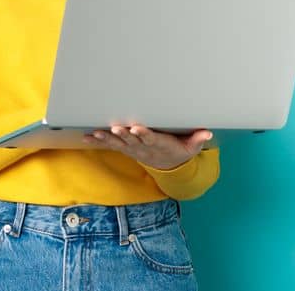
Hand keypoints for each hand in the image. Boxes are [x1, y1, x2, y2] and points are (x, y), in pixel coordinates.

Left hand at [81, 125, 212, 170]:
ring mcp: (133, 149)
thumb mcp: (192, 148)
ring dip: (107, 138)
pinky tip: (86, 137)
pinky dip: (98, 141)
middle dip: (123, 134)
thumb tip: (208, 132)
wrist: (169, 165)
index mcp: (159, 144)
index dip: (143, 134)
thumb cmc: (180, 150)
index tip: (136, 128)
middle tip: (115, 128)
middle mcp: (144, 147)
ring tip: (96, 133)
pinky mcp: (126, 149)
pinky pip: (111, 145)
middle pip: (132, 141)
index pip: (151, 139)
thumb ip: (198, 139)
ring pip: (119, 143)